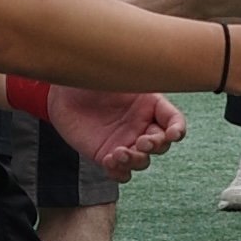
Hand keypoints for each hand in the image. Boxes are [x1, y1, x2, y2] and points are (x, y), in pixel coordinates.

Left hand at [44, 86, 187, 178]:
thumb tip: (153, 68)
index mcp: (150, 105)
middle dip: (155, 146)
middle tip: (141, 142)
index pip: (174, 121)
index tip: (172, 134)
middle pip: (162, 145)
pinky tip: (108, 160)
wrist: (63, 92)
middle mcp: (141, 126)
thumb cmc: (92, 77)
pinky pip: (121, 173)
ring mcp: (125, 142)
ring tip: (119, 152)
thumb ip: (134, 75)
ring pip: (143, 161)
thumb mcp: (115, 72)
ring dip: (136, 161)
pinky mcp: (106, 155)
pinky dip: (119, 172)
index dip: (178, 130)